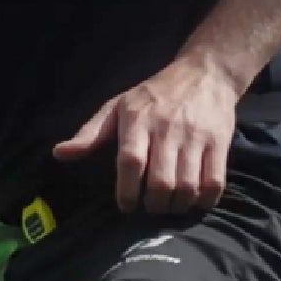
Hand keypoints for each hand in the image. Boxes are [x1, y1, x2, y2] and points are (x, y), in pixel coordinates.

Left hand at [54, 56, 239, 213]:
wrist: (205, 73)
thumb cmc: (154, 94)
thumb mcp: (118, 106)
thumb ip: (90, 133)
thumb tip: (60, 154)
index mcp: (137, 119)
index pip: (131, 162)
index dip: (128, 192)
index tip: (127, 206)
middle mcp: (167, 127)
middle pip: (161, 181)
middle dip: (154, 205)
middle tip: (151, 207)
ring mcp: (196, 136)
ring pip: (187, 186)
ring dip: (177, 206)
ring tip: (170, 206)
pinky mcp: (220, 142)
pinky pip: (214, 182)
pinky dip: (204, 200)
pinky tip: (194, 200)